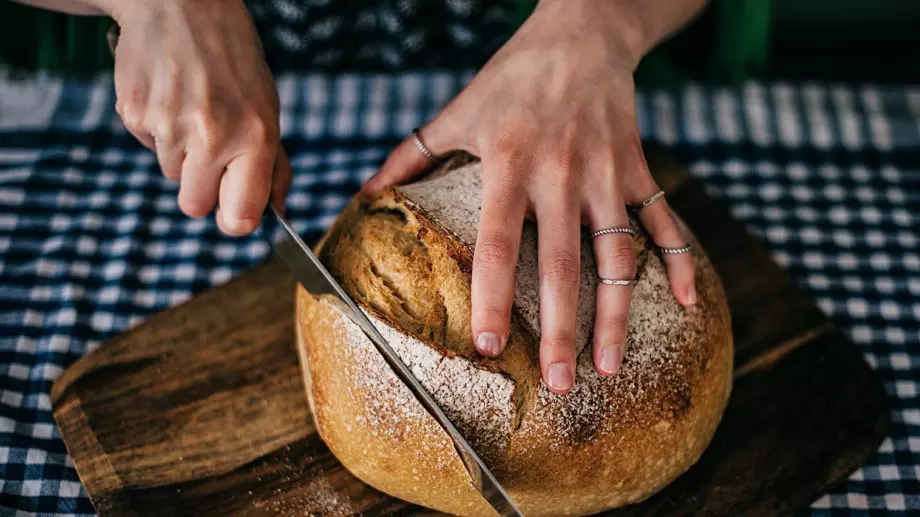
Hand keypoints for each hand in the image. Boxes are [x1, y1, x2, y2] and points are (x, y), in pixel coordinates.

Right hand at [104, 0, 289, 234]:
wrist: (181, 5)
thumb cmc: (234, 62)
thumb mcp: (267, 108)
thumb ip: (274, 165)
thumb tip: (277, 212)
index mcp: (254, 138)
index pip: (239, 217)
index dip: (235, 220)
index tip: (234, 211)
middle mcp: (211, 136)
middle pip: (193, 207)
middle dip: (201, 188)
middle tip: (210, 151)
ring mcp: (168, 126)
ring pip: (170, 175)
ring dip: (180, 153)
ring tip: (191, 109)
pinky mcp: (135, 113)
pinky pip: (146, 146)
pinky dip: (156, 130)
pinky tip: (169, 96)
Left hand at [362, 0, 699, 392]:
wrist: (582, 34)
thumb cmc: (511, 77)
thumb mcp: (458, 111)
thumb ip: (412, 156)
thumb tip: (365, 194)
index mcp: (510, 163)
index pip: (499, 242)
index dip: (494, 296)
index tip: (491, 346)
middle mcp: (562, 174)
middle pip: (563, 264)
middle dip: (563, 330)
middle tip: (562, 385)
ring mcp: (607, 174)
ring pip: (618, 255)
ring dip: (618, 313)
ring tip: (611, 365)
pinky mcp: (638, 169)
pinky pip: (663, 220)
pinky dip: (679, 259)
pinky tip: (688, 301)